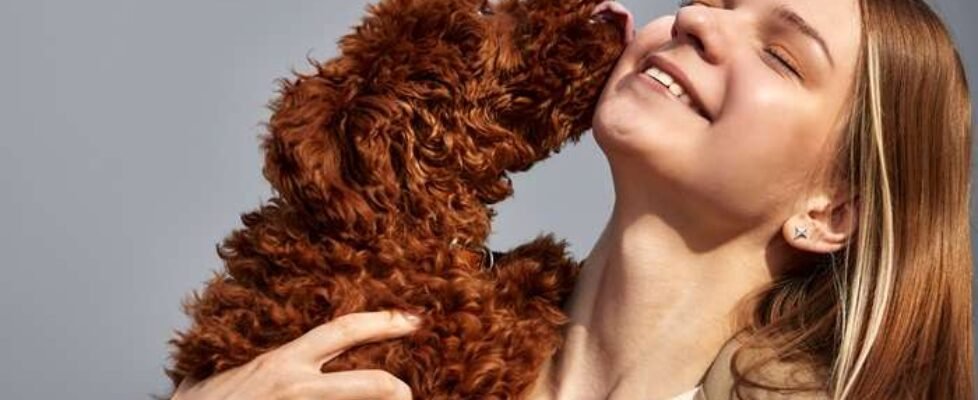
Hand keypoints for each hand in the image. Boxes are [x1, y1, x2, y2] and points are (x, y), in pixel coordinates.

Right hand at [171, 310, 421, 399]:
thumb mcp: (218, 371)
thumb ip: (245, 359)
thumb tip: (250, 349)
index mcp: (281, 362)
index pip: (343, 331)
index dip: (382, 322)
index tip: (410, 319)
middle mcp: (298, 387)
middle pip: (371, 384)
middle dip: (398, 388)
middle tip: (409, 391)